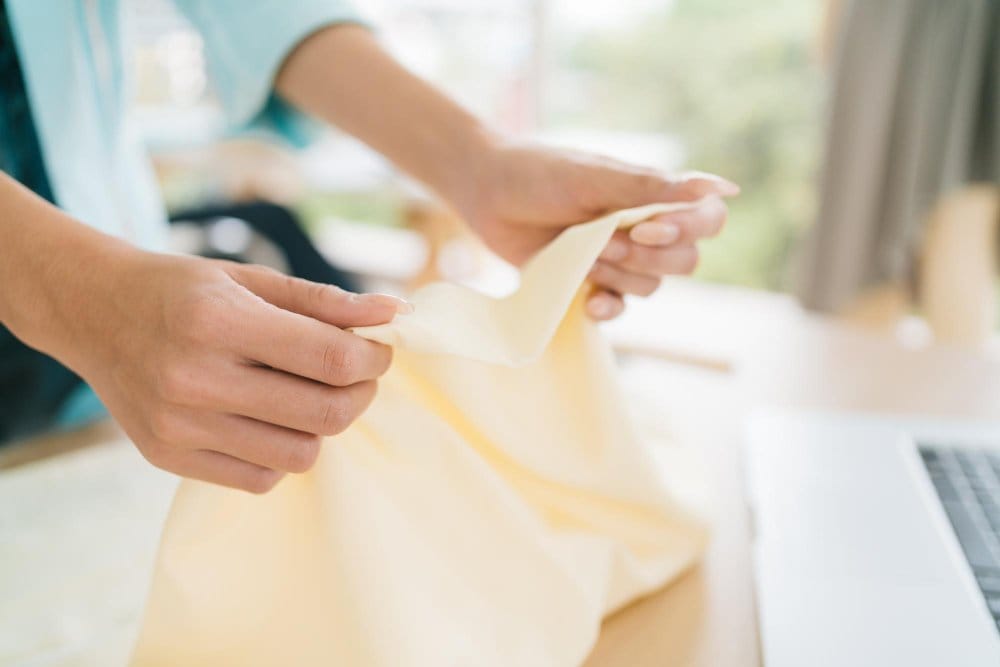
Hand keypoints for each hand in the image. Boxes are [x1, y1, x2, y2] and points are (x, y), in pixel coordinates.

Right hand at [54, 250, 407, 492]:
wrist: (95, 312)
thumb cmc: (184, 291)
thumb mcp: (252, 278)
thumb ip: (327, 300)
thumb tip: (396, 311)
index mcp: (218, 320)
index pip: (330, 358)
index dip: (374, 359)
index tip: (379, 351)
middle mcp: (194, 378)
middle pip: (325, 414)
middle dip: (360, 394)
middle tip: (354, 374)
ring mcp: (178, 425)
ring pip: (299, 455)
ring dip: (322, 427)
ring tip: (310, 396)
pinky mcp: (167, 457)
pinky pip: (260, 479)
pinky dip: (281, 454)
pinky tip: (269, 419)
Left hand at [462, 141, 738, 319]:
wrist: (486, 193)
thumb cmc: (541, 173)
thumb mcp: (596, 177)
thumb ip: (656, 187)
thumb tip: (726, 188)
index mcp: (653, 195)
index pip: (707, 220)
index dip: (688, 230)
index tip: (645, 226)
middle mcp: (644, 228)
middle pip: (685, 261)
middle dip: (646, 257)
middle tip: (602, 242)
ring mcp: (618, 258)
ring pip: (651, 286)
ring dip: (618, 275)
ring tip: (581, 255)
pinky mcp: (590, 283)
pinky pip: (620, 308)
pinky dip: (608, 308)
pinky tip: (588, 302)